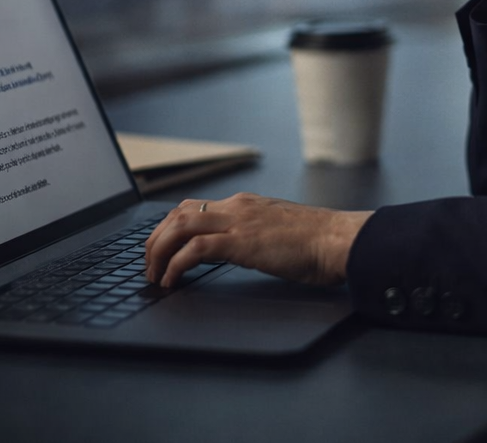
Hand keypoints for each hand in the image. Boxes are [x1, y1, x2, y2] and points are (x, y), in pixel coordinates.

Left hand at [143, 193, 371, 288]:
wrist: (339, 240)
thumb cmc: (319, 243)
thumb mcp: (279, 232)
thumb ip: (257, 234)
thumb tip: (244, 249)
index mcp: (246, 204)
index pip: (193, 207)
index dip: (169, 227)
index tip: (159, 248)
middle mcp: (237, 207)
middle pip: (178, 213)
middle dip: (155, 239)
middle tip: (148, 265)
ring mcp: (238, 222)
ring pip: (179, 226)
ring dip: (159, 252)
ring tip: (154, 276)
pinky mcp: (241, 242)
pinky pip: (195, 250)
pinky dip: (176, 265)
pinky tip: (172, 281)